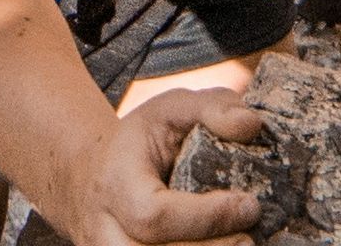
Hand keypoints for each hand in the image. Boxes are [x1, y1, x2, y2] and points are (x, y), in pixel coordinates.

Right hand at [62, 88, 265, 245]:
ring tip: (239, 244)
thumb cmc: (138, 145)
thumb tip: (250, 126)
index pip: (153, 215)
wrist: (90, 177)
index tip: (248, 205)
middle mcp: (104, 228)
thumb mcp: (170, 110)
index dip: (205, 218)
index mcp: (115, 183)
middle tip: (250, 237)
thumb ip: (212, 109)